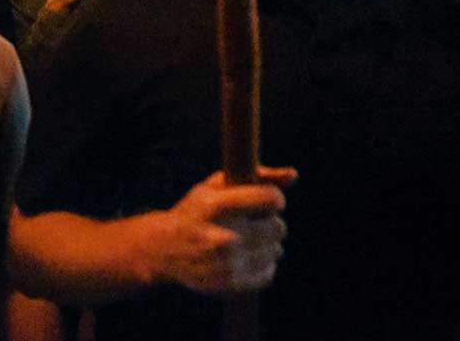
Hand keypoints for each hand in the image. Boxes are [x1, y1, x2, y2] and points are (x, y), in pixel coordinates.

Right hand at [153, 167, 296, 294]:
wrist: (165, 249)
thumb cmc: (196, 211)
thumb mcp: (216, 185)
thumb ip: (258, 175)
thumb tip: (294, 174)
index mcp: (216, 206)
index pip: (270, 199)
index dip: (273, 199)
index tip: (265, 201)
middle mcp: (223, 237)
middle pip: (278, 227)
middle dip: (268, 222)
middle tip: (250, 222)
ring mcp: (227, 264)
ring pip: (277, 250)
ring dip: (266, 244)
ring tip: (246, 240)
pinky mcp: (232, 284)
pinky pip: (269, 271)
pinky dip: (262, 263)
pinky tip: (244, 256)